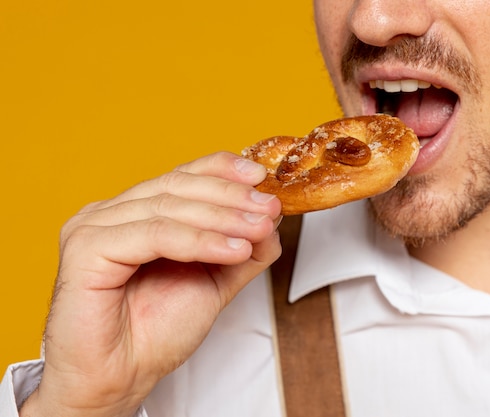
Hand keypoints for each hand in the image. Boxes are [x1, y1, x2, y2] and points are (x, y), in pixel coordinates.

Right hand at [20, 152, 281, 416]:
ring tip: (259, 229)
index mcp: (134, 214)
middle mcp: (111, 214)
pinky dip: (198, 241)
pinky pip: (153, 235)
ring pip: (168, 207)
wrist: (119, 380)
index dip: (222, 170)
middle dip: (231, 196)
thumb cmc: (153, 334)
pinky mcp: (86, 248)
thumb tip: (271, 220)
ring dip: (223, 217)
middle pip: (177, 186)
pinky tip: (231, 249)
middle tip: (269, 208)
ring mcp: (94, 227)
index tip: (261, 176)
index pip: (181, 176)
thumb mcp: (213, 282)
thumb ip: (241, 250)